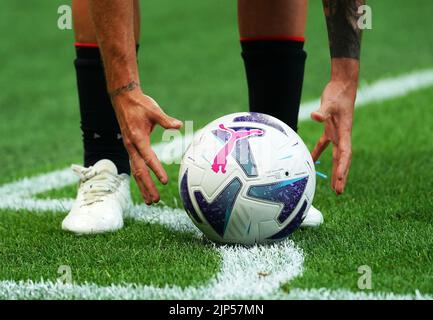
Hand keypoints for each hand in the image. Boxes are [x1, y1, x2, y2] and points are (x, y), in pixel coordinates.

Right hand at [112, 89, 181, 203]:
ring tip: (150, 201)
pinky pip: (134, 166)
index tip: (165, 181)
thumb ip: (166, 120)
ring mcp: (130, 148)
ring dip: (143, 187)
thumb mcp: (154, 110)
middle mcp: (131, 146)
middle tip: (155, 200)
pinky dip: (139, 179)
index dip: (157, 170)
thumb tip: (179, 125)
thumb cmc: (140, 104)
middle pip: (140, 171)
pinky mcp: (130, 148)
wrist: (123, 99)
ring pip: (136, 172)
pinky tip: (144, 187)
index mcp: (138, 138)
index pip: (148, 157)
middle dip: (148, 186)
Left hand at [311, 79, 356, 194]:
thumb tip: (315, 116)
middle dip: (341, 176)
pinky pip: (324, 144)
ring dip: (335, 169)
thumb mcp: (329, 102)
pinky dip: (319, 153)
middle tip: (339, 192)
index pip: (345, 154)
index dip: (343, 168)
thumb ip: (322, 111)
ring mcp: (337, 132)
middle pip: (343, 160)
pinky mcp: (330, 128)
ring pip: (336, 156)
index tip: (339, 180)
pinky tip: (313, 162)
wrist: (343, 84)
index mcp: (344, 132)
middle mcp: (342, 135)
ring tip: (333, 185)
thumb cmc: (338, 93)